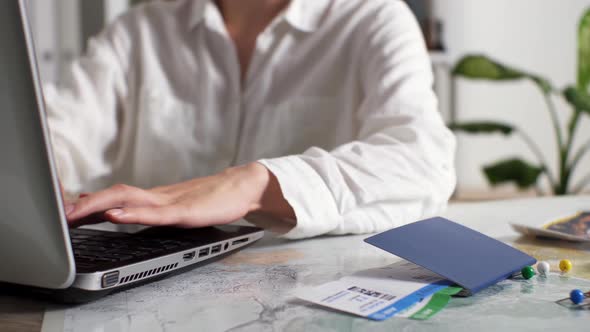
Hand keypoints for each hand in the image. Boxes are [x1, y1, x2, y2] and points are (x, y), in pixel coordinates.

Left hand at [66, 162, 294, 227]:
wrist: (243, 186)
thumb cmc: (214, 198)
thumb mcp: (179, 206)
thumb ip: (155, 208)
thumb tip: (128, 211)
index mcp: (156, 197)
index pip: (116, 195)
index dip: (89, 201)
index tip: (63, 209)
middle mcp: (159, 196)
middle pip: (116, 193)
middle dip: (85, 204)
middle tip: (60, 213)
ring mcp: (172, 202)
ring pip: (130, 199)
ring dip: (100, 205)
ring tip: (75, 212)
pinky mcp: (186, 211)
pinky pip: (155, 213)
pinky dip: (133, 214)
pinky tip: (117, 215)